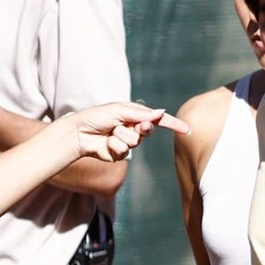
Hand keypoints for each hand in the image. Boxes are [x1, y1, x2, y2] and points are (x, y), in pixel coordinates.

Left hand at [66, 102, 191, 162]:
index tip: (186, 129)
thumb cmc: (96, 117)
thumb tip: (160, 113)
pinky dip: (114, 145)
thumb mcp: (119, 110)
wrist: (78, 133)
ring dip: (121, 135)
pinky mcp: (119, 154)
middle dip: (140, 128)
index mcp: (134, 115)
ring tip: (109, 132)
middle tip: (124, 124)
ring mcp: (126, 142)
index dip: (173, 124)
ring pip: (135, 142)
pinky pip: (124, 151)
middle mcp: (132, 129)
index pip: (157, 120)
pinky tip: (105, 143)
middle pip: (147, 131)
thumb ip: (141, 113)